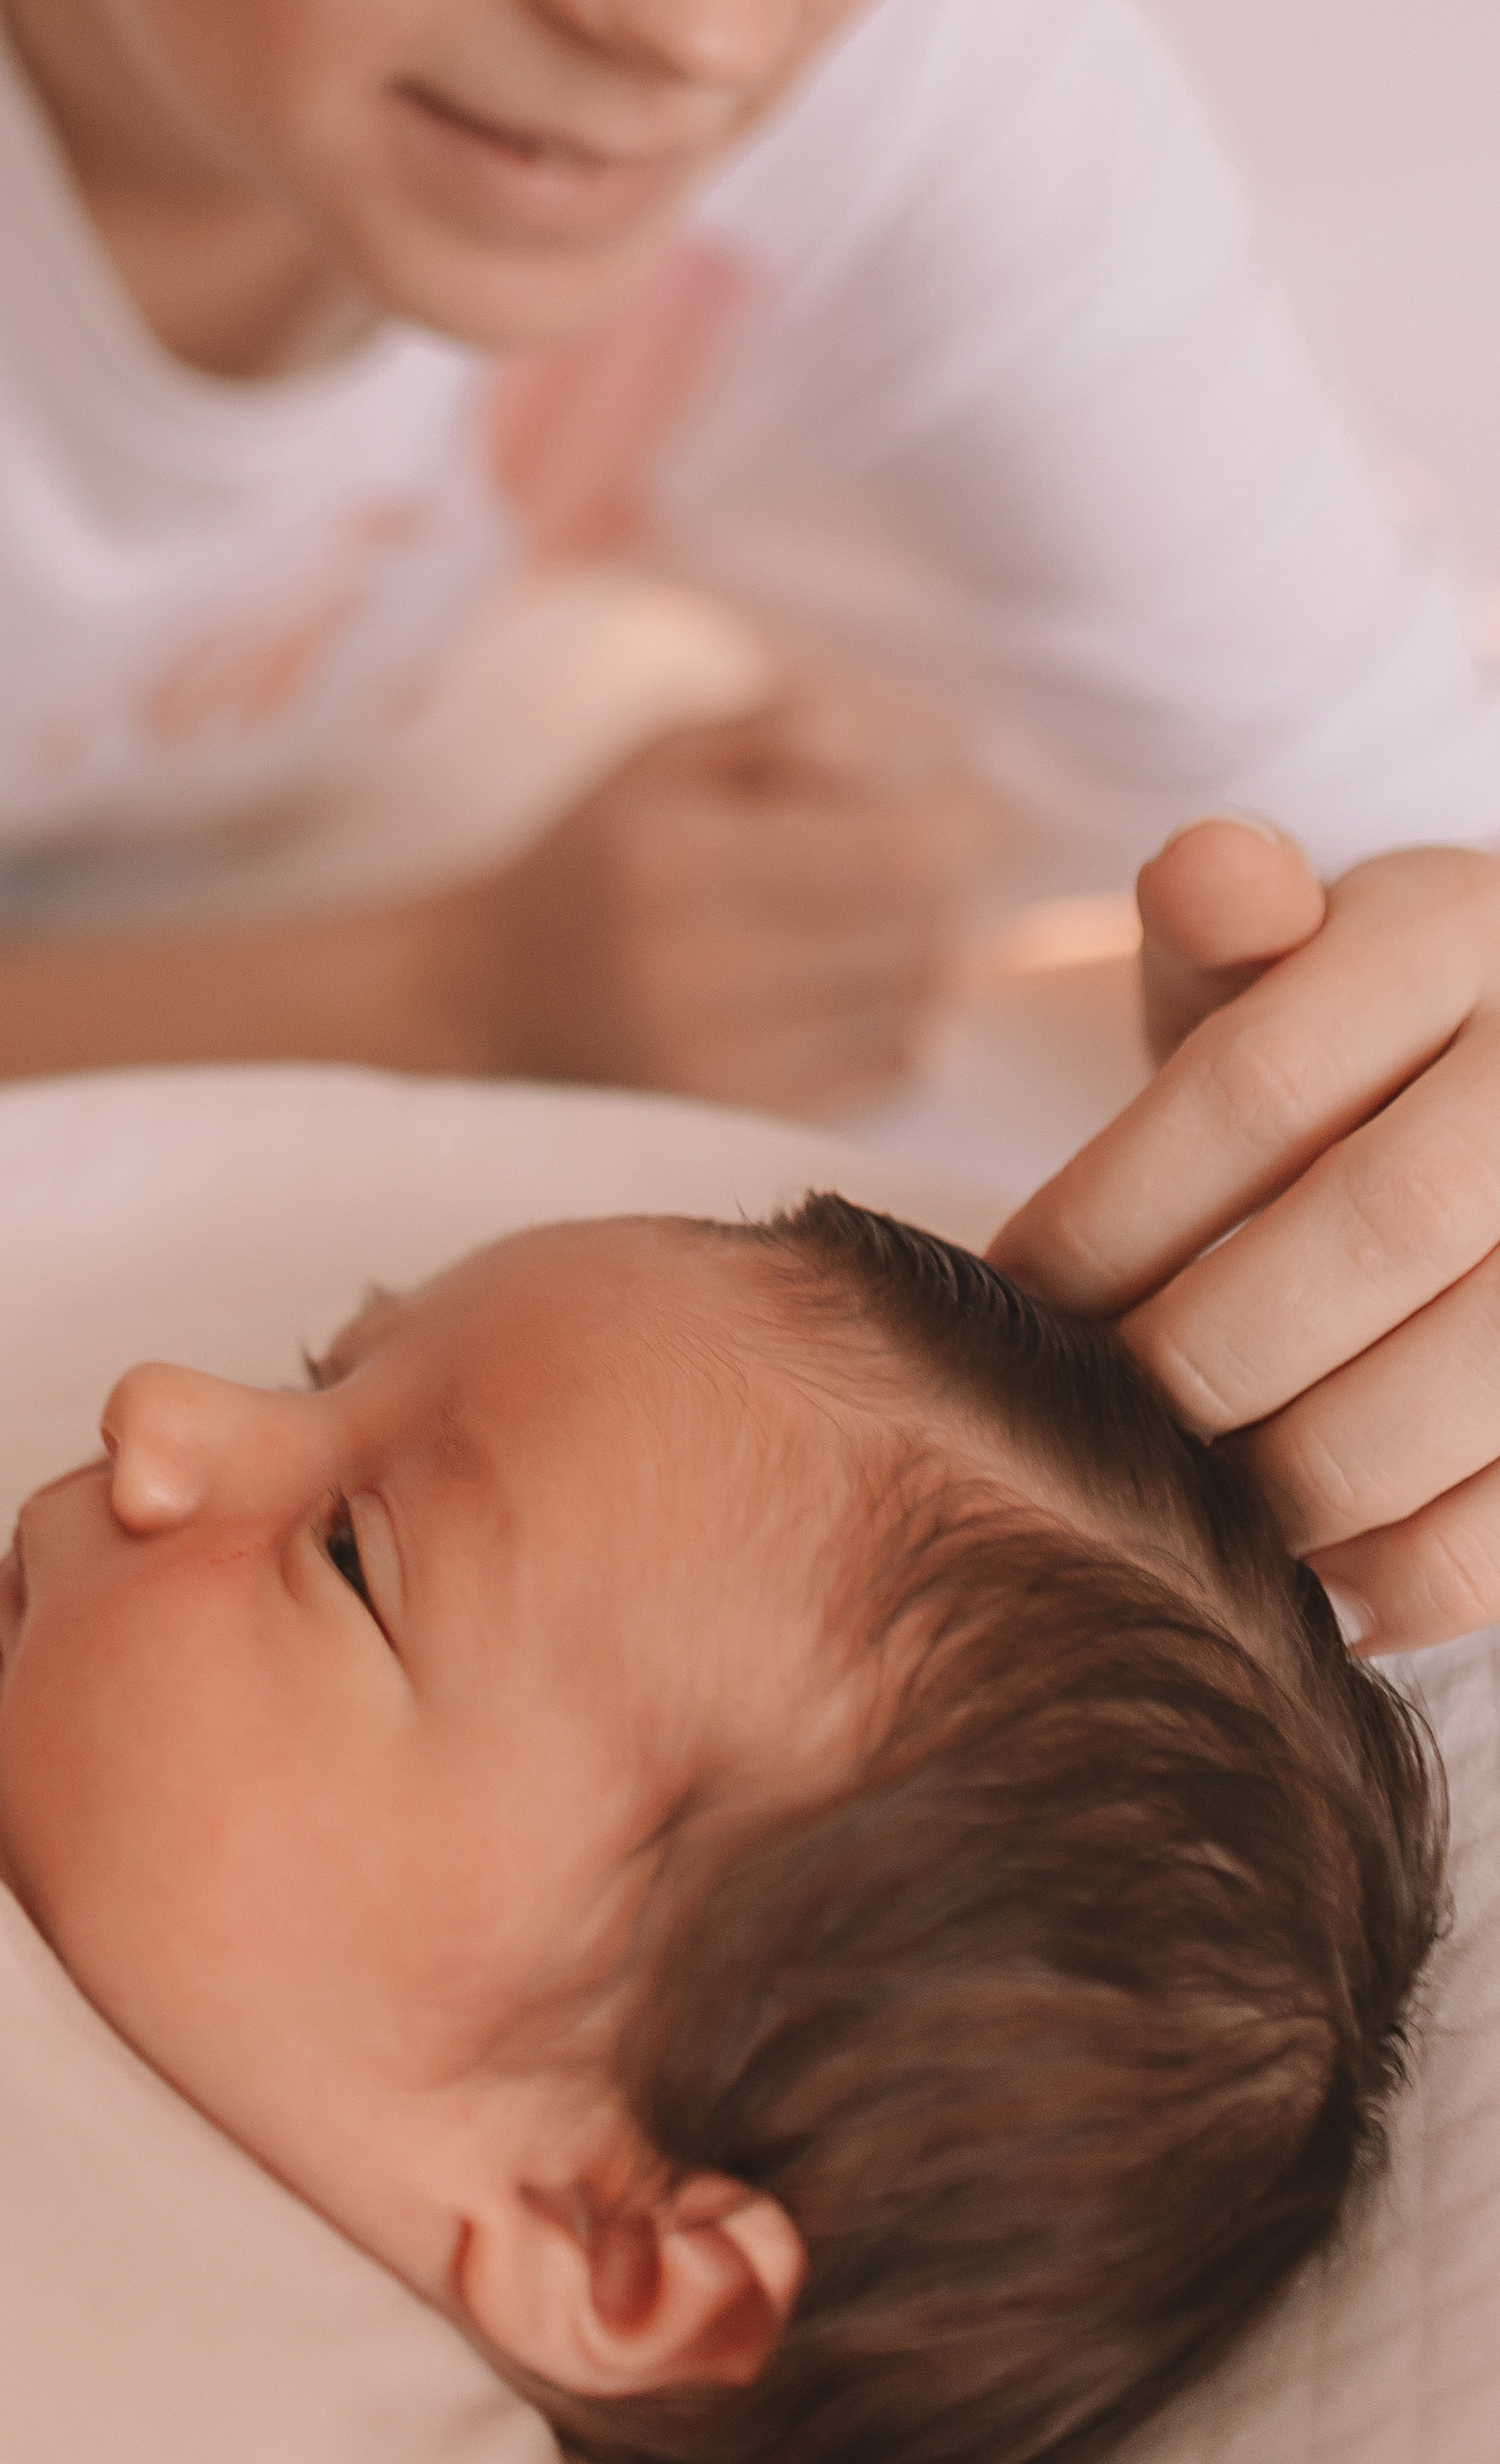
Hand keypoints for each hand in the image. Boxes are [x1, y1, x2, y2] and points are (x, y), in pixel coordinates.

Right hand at [468, 698, 1007, 1118]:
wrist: (481, 998)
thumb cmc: (588, 856)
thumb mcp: (657, 753)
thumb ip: (780, 728)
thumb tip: (903, 759)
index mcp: (674, 862)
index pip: (892, 858)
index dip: (957, 830)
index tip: (957, 805)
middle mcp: (694, 974)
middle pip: (919, 938)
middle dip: (948, 891)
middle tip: (924, 860)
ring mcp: (715, 1065)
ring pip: (918, 1010)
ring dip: (929, 958)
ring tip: (878, 922)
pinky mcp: (735, 1124)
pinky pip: (892, 1074)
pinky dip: (906, 1023)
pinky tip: (854, 988)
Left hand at [993, 820, 1499, 1653]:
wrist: (1484, 1083)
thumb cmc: (1328, 1028)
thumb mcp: (1263, 947)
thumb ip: (1217, 918)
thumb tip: (1211, 874)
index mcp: (1451, 925)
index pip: (1262, 1079)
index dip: (1116, 1208)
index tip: (1011, 1297)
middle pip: (1381, 1226)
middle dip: (1209, 1347)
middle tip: (1092, 1417)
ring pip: (1479, 1365)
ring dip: (1311, 1466)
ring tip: (1187, 1510)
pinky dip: (1427, 1565)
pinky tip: (1318, 1588)